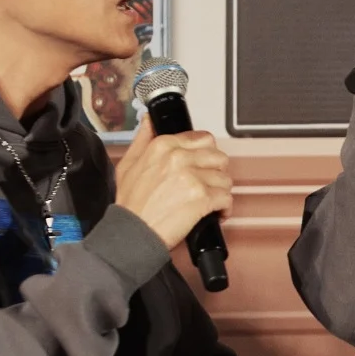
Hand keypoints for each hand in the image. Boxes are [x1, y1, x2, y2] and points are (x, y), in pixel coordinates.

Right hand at [113, 115, 232, 250]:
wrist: (132, 233)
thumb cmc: (131, 205)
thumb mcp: (128, 165)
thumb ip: (142, 140)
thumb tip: (149, 122)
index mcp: (164, 145)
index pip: (203, 139)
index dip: (205, 155)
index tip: (202, 167)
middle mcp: (179, 157)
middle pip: (218, 157)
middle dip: (216, 172)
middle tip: (208, 184)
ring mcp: (192, 176)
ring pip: (225, 178)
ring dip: (220, 191)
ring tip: (209, 201)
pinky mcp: (202, 197)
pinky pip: (226, 198)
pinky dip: (224, 208)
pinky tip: (215, 213)